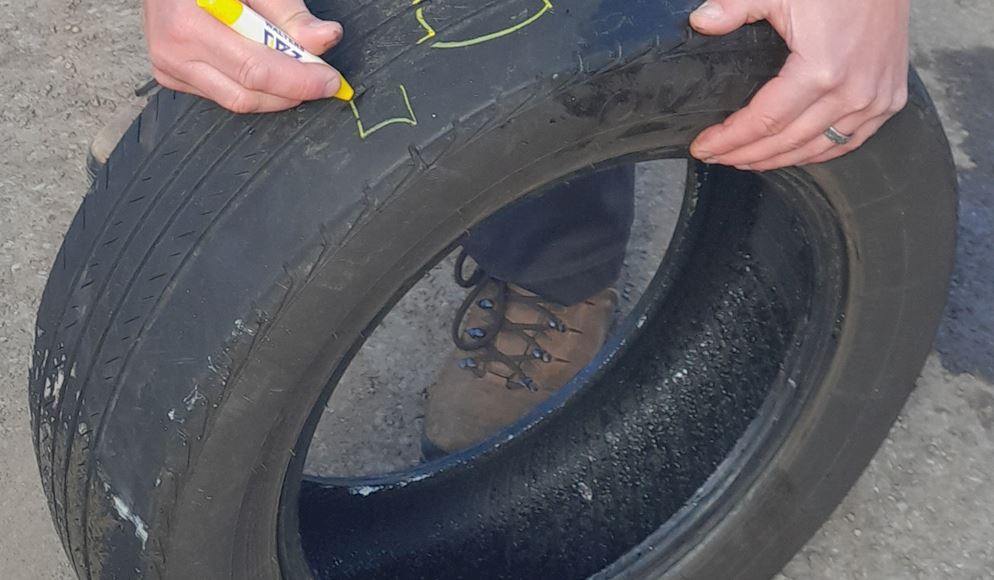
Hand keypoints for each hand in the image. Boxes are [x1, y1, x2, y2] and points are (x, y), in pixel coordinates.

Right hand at [144, 0, 343, 112]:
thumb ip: (287, 13)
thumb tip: (323, 40)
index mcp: (189, 23)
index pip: (255, 70)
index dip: (299, 81)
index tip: (329, 80)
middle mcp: (173, 51)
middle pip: (248, 94)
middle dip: (292, 91)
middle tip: (320, 80)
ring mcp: (169, 68)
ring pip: (237, 101)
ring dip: (274, 93)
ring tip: (294, 72)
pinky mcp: (172, 77)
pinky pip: (222, 95)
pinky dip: (250, 87)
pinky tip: (263, 66)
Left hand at [688, 0, 909, 169]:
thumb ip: (736, 7)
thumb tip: (700, 22)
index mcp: (820, 71)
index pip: (763, 122)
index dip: (728, 139)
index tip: (703, 147)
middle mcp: (851, 93)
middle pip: (786, 142)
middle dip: (745, 154)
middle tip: (716, 157)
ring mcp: (874, 100)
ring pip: (816, 149)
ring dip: (777, 159)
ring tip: (745, 159)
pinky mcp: (890, 99)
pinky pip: (849, 141)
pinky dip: (817, 152)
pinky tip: (792, 154)